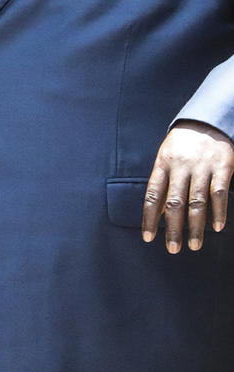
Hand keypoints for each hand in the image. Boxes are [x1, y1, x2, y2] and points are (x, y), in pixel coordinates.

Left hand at [143, 120, 233, 252]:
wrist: (207, 121)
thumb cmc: (182, 146)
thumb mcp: (166, 159)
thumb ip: (163, 185)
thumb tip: (159, 215)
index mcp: (162, 165)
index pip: (152, 196)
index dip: (150, 218)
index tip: (148, 238)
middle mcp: (180, 167)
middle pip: (174, 203)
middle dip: (173, 229)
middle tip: (172, 249)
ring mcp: (202, 167)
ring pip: (196, 202)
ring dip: (195, 226)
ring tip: (193, 245)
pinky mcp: (223, 167)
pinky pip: (218, 193)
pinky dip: (218, 212)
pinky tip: (217, 227)